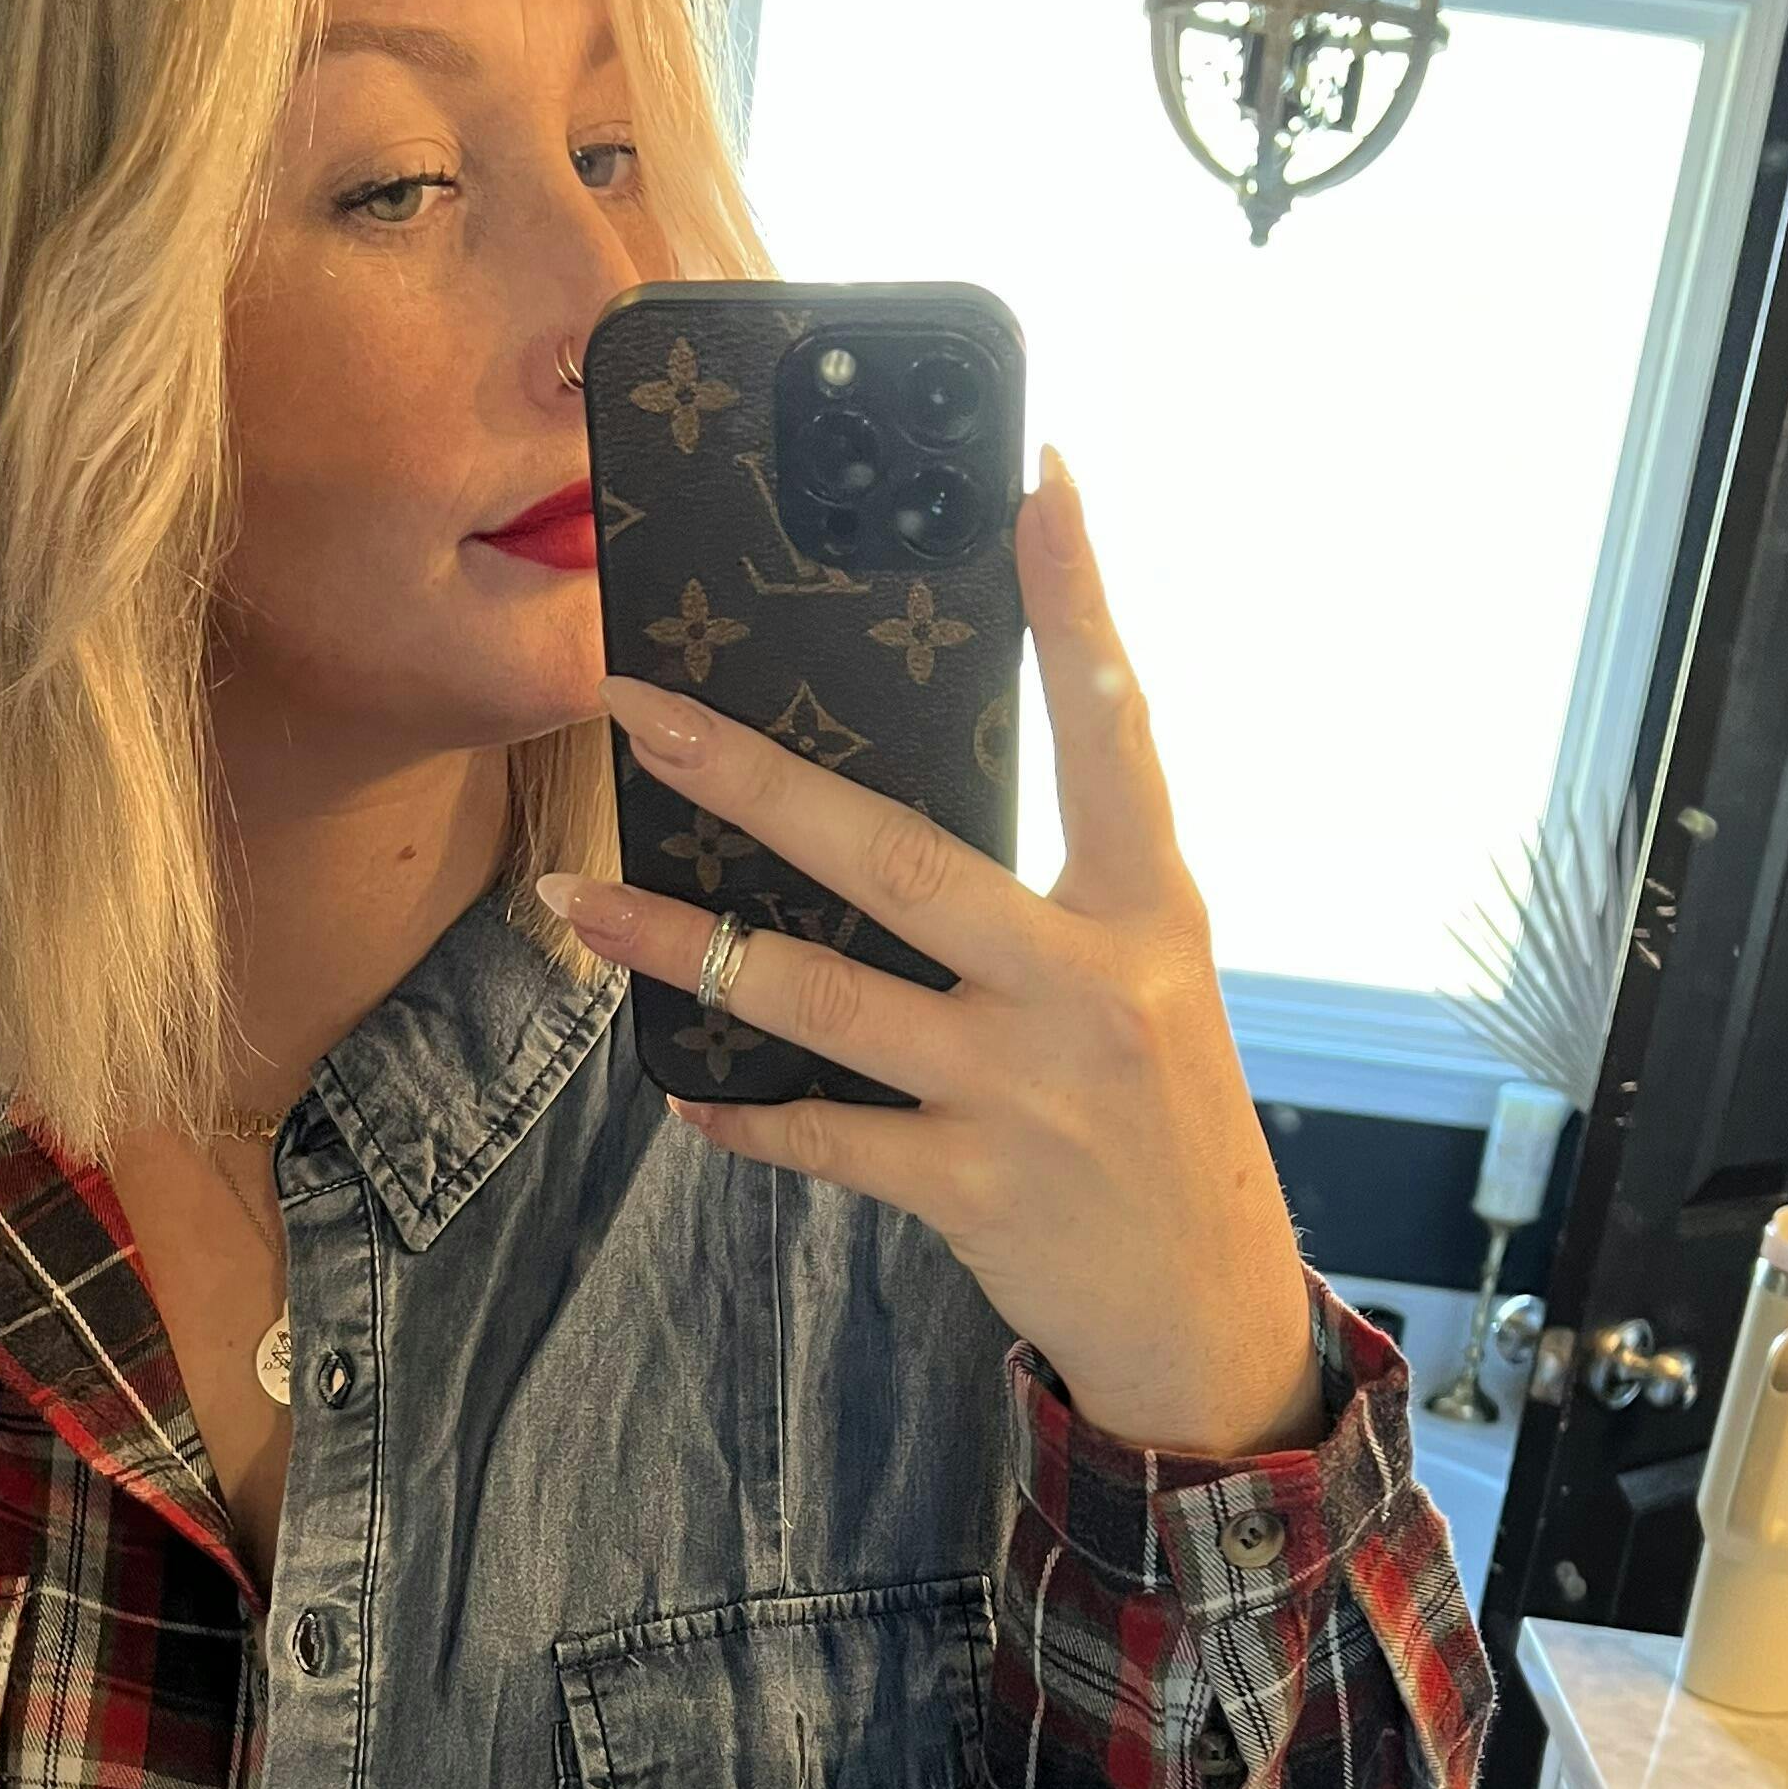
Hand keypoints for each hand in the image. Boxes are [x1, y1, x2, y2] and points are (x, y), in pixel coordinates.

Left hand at [535, 443, 1324, 1461]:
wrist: (1206, 1308)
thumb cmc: (1156, 1117)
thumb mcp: (1144, 979)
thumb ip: (1058, 893)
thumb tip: (890, 808)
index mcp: (1146, 906)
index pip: (1114, 730)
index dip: (1080, 607)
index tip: (1040, 480)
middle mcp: (1090, 985)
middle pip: (898, 856)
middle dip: (752, 778)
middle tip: (637, 706)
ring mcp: (1027, 1090)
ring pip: (822, 996)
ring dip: (683, 947)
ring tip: (581, 902)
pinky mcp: (974, 1187)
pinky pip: (824, 1134)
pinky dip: (744, 1111)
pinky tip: (681, 1085)